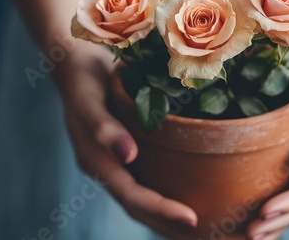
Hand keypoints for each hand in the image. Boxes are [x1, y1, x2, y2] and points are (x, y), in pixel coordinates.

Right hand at [58, 43, 200, 239]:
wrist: (77, 65)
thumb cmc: (84, 79)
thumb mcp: (88, 100)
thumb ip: (103, 128)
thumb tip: (128, 155)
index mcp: (97, 163)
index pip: (133, 196)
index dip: (161, 210)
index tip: (193, 220)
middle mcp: (108, 170)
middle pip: (141, 209)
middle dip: (171, 226)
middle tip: (211, 237)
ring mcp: (117, 164)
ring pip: (146, 200)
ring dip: (171, 218)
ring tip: (205, 230)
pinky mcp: (128, 154)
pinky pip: (150, 181)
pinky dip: (169, 195)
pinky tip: (191, 196)